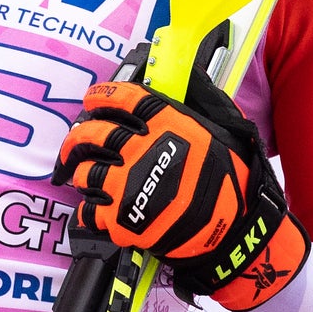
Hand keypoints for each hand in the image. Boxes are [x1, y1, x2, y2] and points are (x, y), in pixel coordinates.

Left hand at [54, 77, 308, 310]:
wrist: (236, 231)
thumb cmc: (232, 182)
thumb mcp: (220, 133)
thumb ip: (195, 109)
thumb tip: (187, 80)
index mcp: (165, 124)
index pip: (122, 97)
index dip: (101, 96)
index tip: (92, 100)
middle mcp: (142, 150)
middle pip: (94, 134)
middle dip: (78, 135)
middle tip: (76, 139)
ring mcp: (129, 185)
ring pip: (87, 172)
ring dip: (84, 172)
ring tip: (87, 175)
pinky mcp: (124, 219)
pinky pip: (90, 211)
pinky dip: (89, 209)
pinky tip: (96, 207)